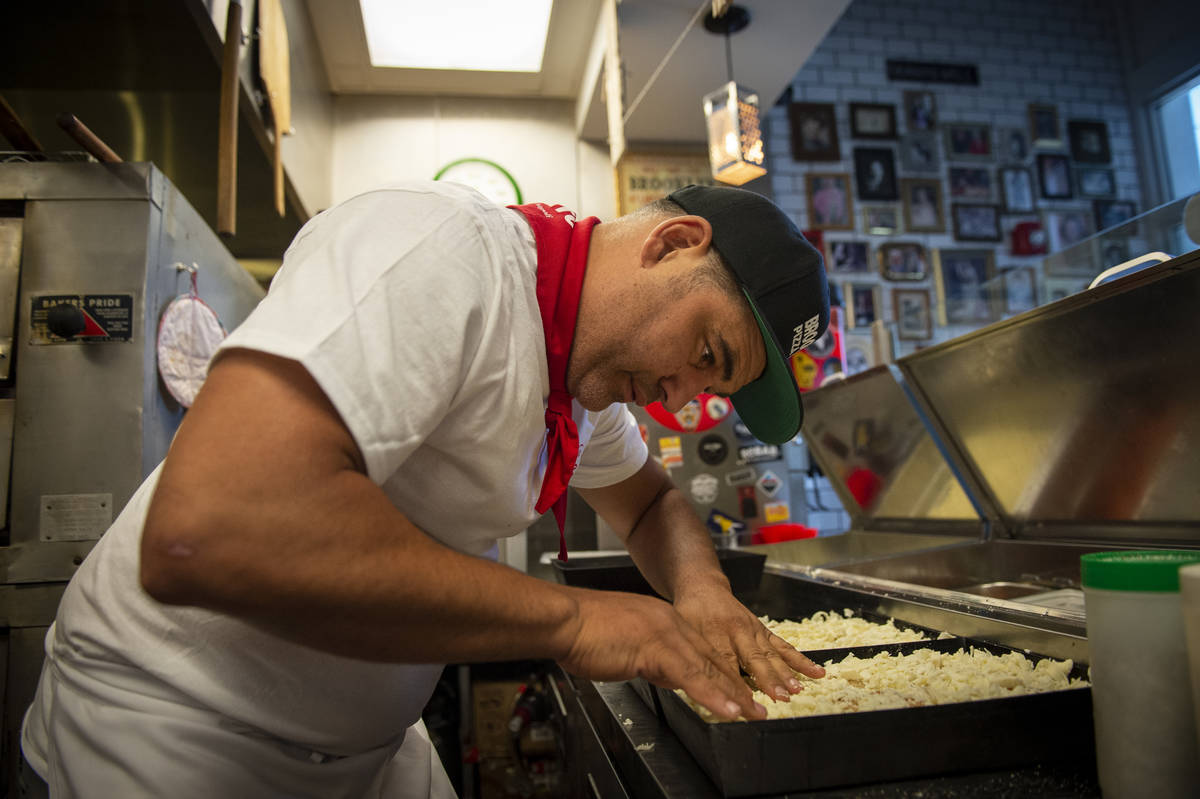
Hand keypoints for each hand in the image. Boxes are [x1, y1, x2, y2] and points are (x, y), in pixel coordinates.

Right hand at [555, 586, 765, 720]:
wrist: (565, 620)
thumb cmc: (583, 631)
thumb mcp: (626, 645)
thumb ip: (650, 658)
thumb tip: (667, 678)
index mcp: (662, 619)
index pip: (699, 650)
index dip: (720, 672)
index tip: (736, 689)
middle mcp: (670, 622)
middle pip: (711, 659)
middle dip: (735, 684)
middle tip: (755, 704)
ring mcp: (666, 634)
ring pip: (707, 668)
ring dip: (733, 693)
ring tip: (751, 712)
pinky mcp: (657, 648)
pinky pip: (692, 676)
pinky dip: (713, 695)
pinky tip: (728, 709)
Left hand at [673, 580, 824, 702]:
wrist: (704, 588)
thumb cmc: (690, 615)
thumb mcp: (682, 633)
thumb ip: (692, 658)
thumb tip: (694, 689)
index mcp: (714, 634)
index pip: (726, 665)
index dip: (735, 686)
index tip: (744, 706)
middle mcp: (737, 632)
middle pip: (753, 659)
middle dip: (767, 680)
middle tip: (779, 698)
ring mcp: (754, 630)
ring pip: (771, 654)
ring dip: (786, 673)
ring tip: (797, 690)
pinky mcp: (764, 631)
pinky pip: (785, 646)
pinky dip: (801, 660)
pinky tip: (817, 672)